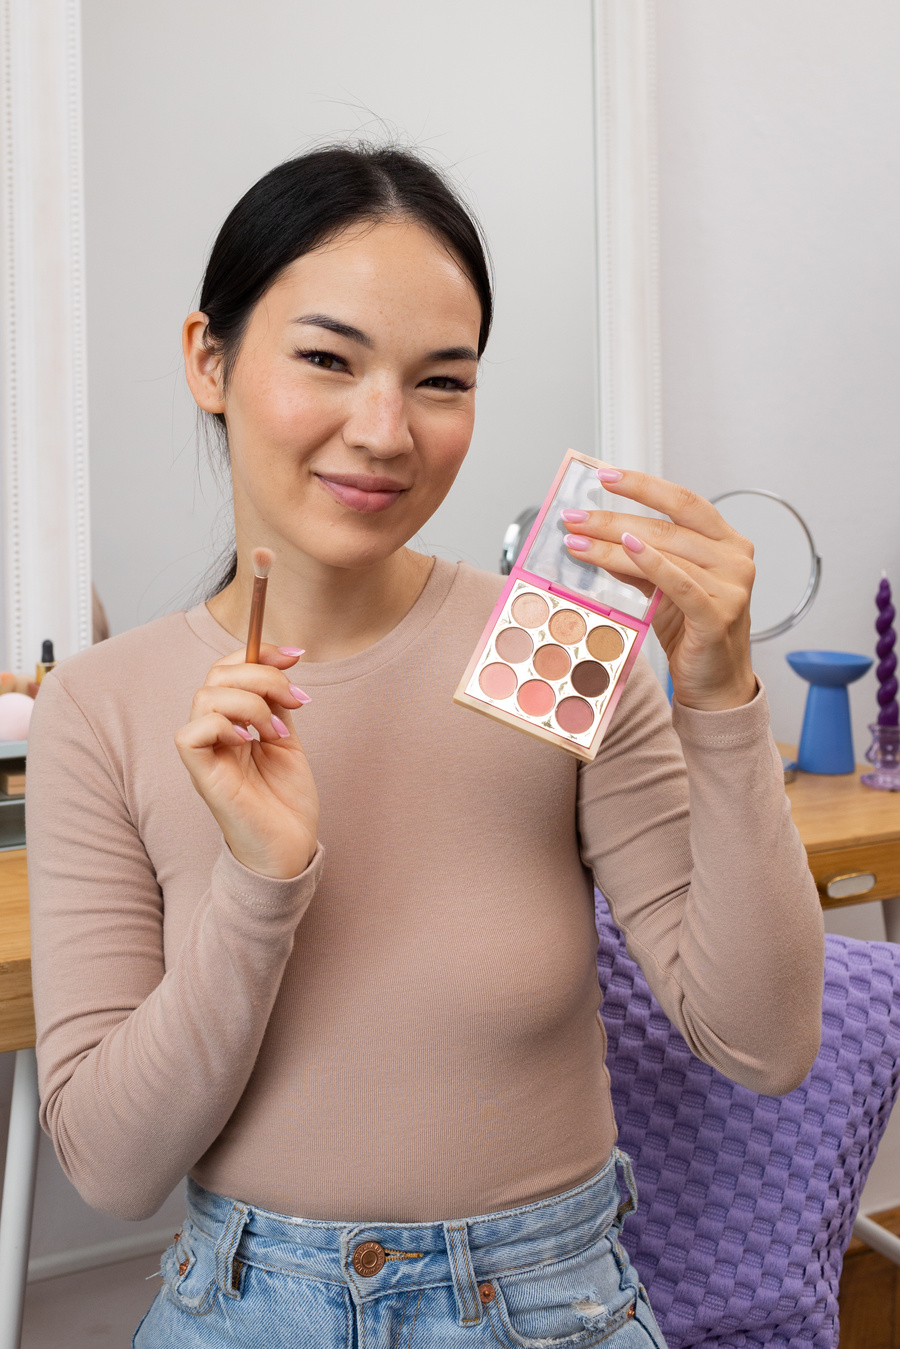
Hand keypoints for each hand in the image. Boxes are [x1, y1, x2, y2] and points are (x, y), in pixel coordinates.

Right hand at [175, 645, 318, 877]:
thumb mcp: (287, 740)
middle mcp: (214, 732)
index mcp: (232, 721)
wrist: (290, 848)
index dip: (259, 653)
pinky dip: (224, 726)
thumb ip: (277, 705)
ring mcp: (206, 753)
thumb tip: (282, 666)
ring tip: (276, 731)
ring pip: (206, 697)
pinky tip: (250, 742)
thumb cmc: (285, 803)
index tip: (296, 655)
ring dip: (251, 703)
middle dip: (262, 674)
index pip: (228, 668)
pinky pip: (191, 733)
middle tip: (293, 700)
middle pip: (217, 675)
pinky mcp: (201, 775)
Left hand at [561, 467, 757, 710]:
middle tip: (574, 516)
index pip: (683, 501)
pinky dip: (649, 562)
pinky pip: (677, 581)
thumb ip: (636, 563)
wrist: (716, 685)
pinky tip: (622, 548)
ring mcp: (731, 586)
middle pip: (666, 527)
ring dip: (613, 544)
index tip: (604, 476)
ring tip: (577, 540)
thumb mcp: (661, 590)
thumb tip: (593, 538)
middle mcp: (735, 558)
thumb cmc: (693, 634)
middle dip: (612, 519)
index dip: (643, 484)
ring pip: (664, 552)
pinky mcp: (717, 614)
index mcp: (727, 543)